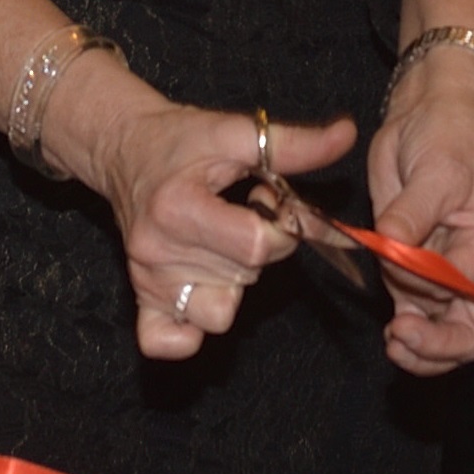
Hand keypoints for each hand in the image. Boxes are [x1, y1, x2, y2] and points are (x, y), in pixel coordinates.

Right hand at [56, 67, 352, 361]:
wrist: (126, 148)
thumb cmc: (181, 140)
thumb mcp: (235, 132)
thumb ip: (294, 143)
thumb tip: (346, 134)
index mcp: (177, 208)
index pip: (257, 246)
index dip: (282, 225)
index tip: (270, 197)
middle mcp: (156, 250)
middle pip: (243, 277)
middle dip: (261, 247)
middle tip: (243, 212)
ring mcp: (146, 280)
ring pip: (219, 314)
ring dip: (234, 283)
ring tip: (222, 246)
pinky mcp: (140, 298)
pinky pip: (169, 341)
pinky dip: (190, 330)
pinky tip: (201, 291)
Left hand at [367, 44, 473, 372]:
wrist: (427, 116)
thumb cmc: (447, 136)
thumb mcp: (436, 169)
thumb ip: (413, 213)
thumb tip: (392, 245)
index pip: (465, 286)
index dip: (430, 284)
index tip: (399, 262)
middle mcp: (472, 266)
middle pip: (469, 331)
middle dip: (437, 344)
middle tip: (401, 338)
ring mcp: (441, 273)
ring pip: (442, 332)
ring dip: (419, 347)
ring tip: (394, 342)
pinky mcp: (411, 270)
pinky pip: (415, 315)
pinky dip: (407, 334)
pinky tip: (391, 336)